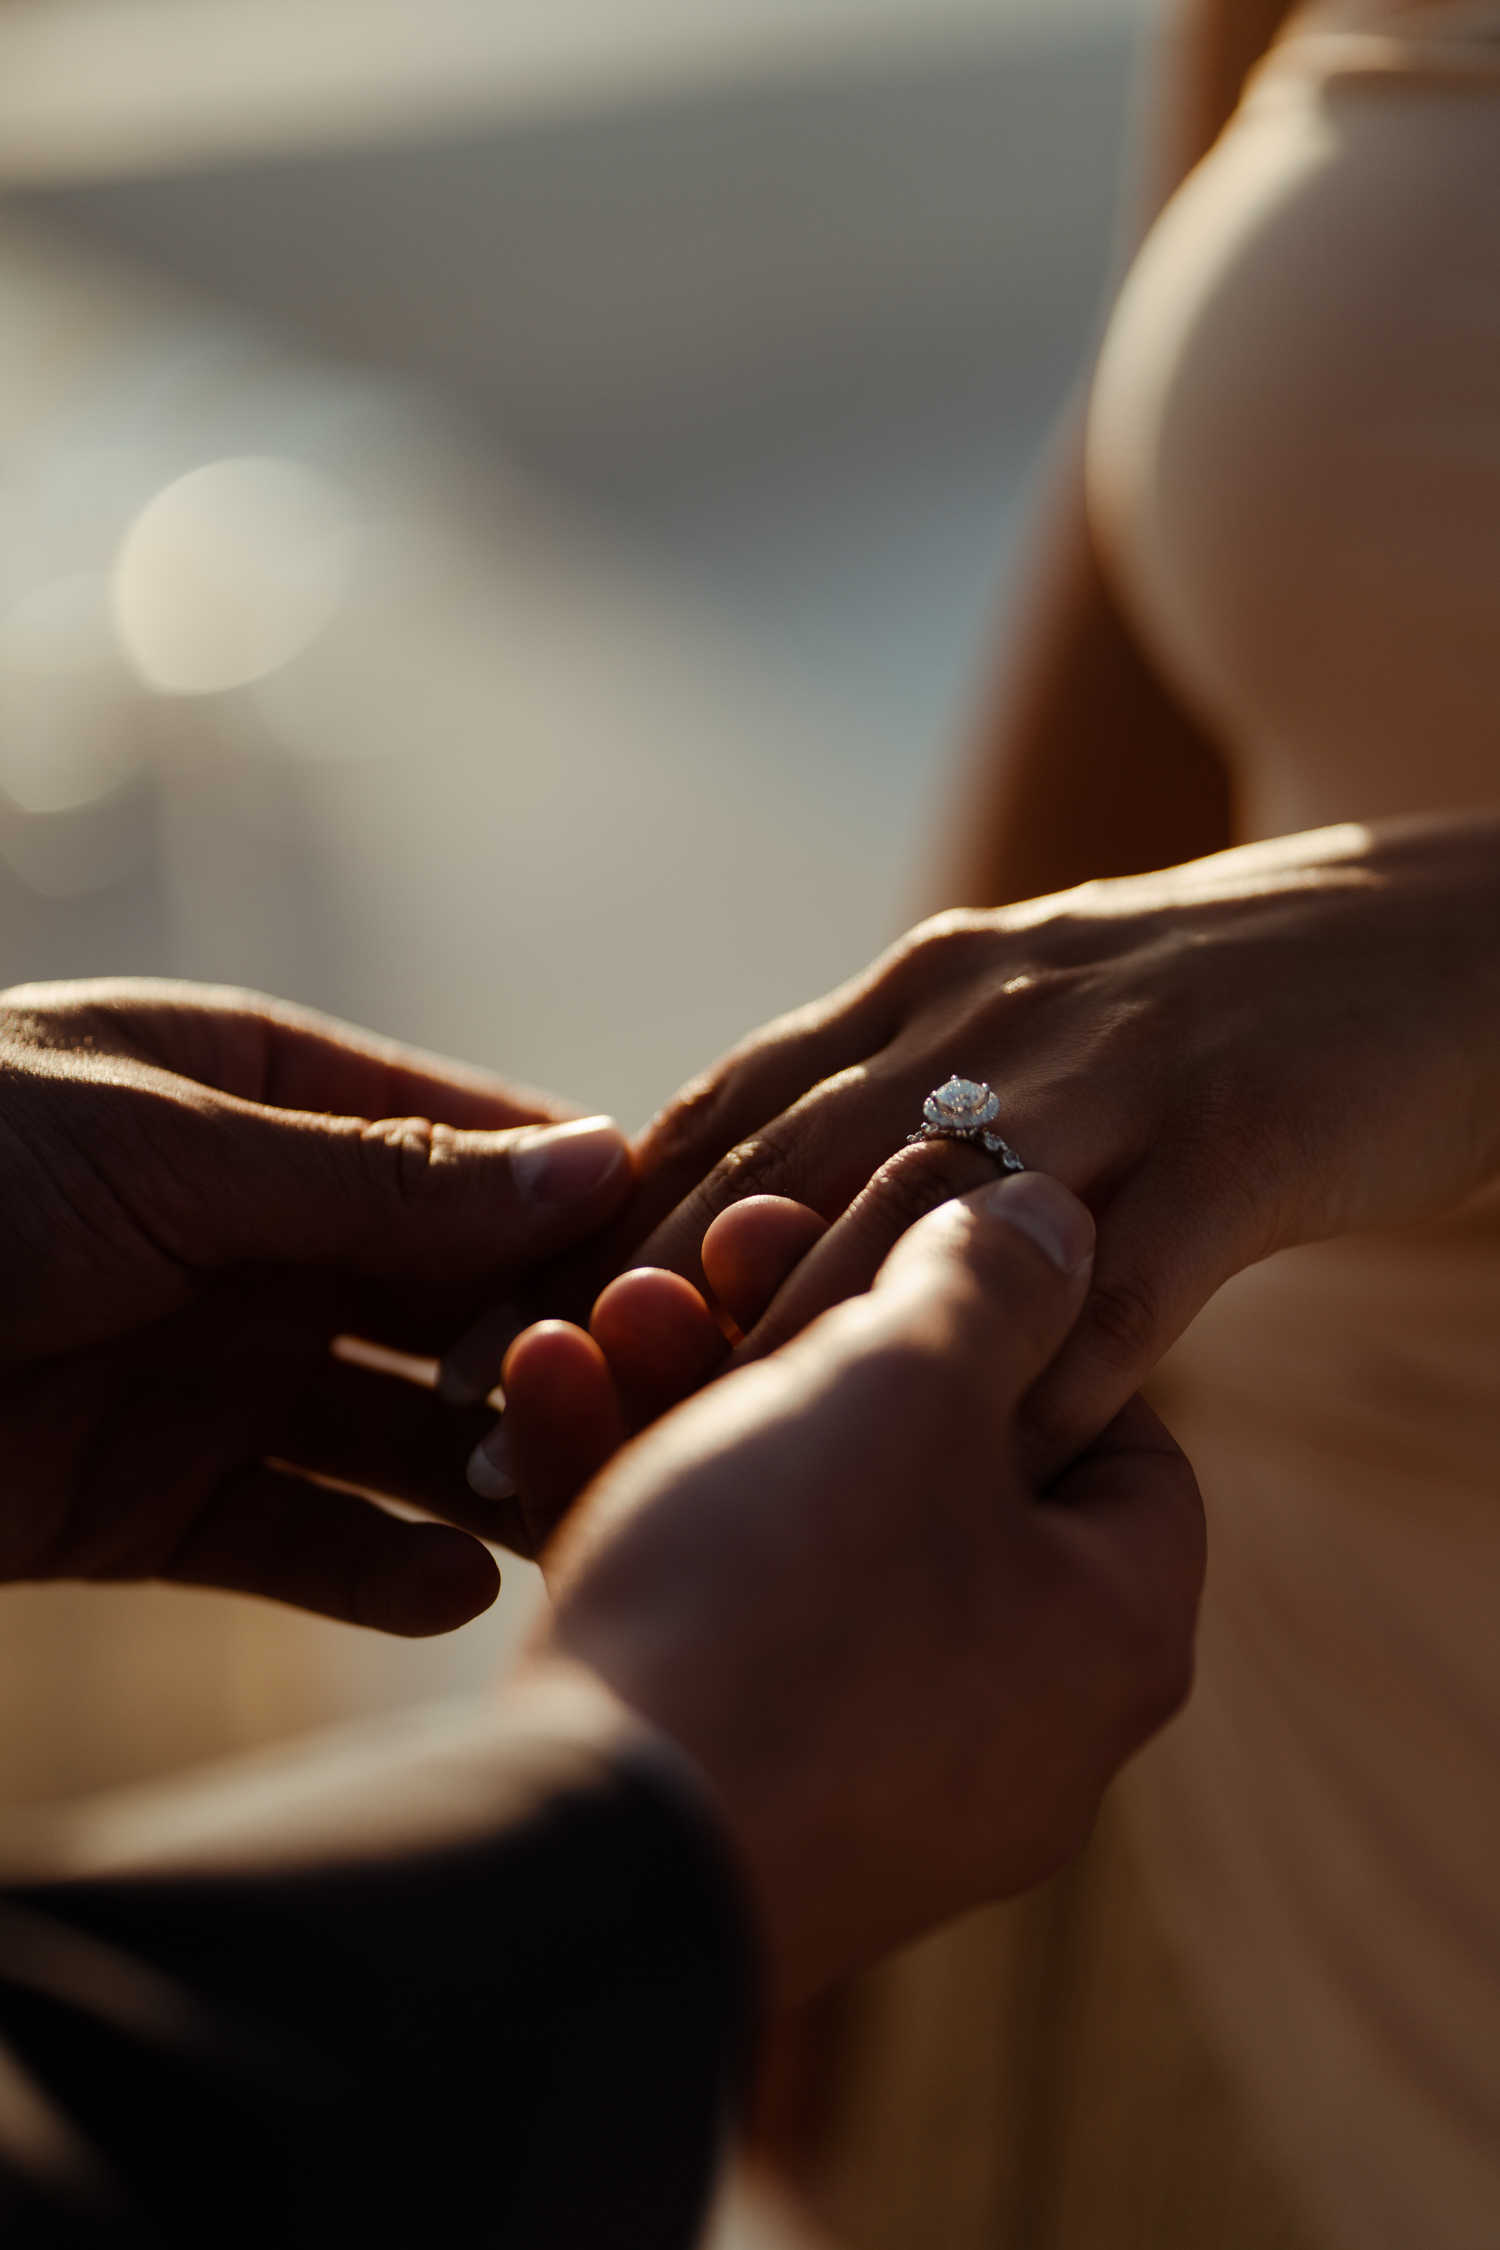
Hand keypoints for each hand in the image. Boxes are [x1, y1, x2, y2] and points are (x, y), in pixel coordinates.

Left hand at [0, 979, 630, 1630]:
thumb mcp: (170, 1148)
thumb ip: (379, 1178)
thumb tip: (595, 1160)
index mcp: (254, 1096)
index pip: (458, 1143)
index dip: (570, 1197)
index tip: (694, 1249)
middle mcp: (251, 1233)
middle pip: (443, 1292)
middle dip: (540, 1341)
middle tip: (644, 1397)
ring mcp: (210, 1369)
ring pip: (392, 1423)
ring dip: (479, 1459)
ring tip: (561, 1498)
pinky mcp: (154, 1501)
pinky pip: (298, 1535)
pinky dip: (379, 1566)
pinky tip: (460, 1585)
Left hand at [502, 812, 1499, 1473]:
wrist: (1441, 942)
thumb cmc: (1207, 1007)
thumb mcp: (1018, 1018)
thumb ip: (880, 1100)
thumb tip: (725, 1222)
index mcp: (916, 987)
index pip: (710, 1112)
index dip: (581, 1231)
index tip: (468, 1339)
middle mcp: (985, 1017)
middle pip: (774, 1175)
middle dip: (628, 1314)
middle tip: (511, 1434)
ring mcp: (1113, 1076)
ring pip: (917, 1229)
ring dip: (789, 1365)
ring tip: (683, 1488)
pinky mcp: (1239, 1143)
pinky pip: (1116, 1284)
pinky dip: (1030, 1387)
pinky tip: (957, 1486)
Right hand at [525, 1173, 1204, 1999]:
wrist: (588, 1857)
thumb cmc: (787, 1599)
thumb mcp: (905, 1387)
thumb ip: (994, 1283)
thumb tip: (1064, 1217)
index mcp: (1110, 1632)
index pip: (1127, 1444)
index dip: (1031, 1328)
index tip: (922, 1258)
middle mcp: (1016, 1724)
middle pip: (932, 1474)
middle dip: (812, 1338)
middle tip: (732, 1249)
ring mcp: (871, 1777)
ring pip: (799, 1533)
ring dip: (704, 1397)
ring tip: (616, 1307)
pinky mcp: (735, 1797)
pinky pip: (714, 1616)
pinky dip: (645, 1500)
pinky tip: (552, 1389)